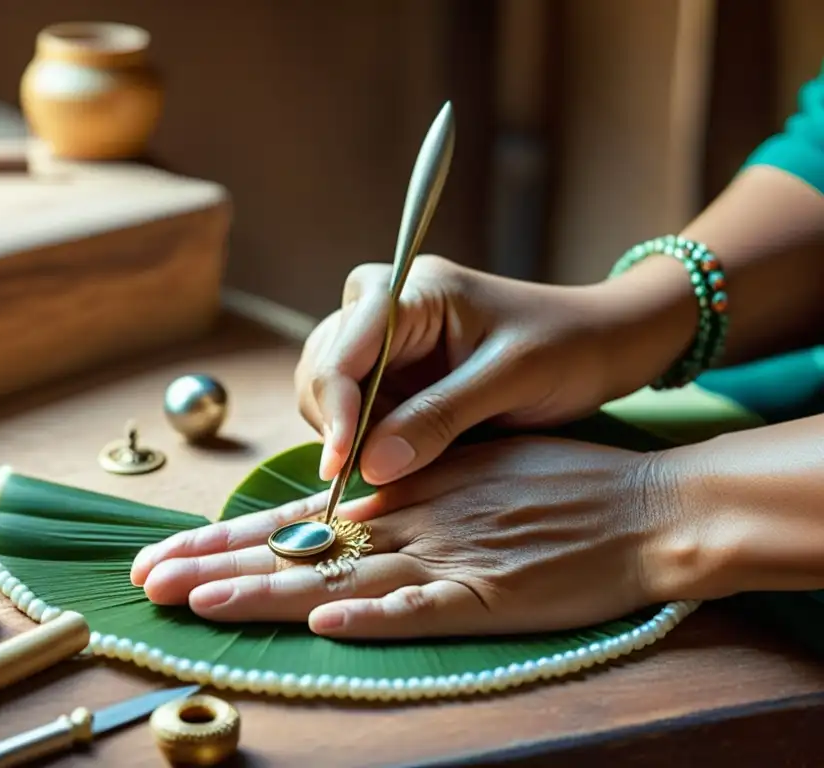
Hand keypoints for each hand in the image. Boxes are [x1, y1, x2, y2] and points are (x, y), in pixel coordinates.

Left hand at [131, 437, 697, 638]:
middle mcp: (412, 520)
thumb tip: (342, 505)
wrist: (642, 507)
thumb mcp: (468, 471)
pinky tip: (326, 620)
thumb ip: (405, 491)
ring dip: (268, 588)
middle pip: (300, 547)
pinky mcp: (492, 594)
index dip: (228, 537)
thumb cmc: (559, 487)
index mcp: (404, 492)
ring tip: (200, 601)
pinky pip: (424, 608)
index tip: (167, 551)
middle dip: (218, 565)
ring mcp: (450, 556)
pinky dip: (375, 613)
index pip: (297, 516)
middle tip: (149, 582)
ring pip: (341, 573)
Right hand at [297, 255, 683, 487]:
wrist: (602, 343)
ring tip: (397, 468)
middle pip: (324, 371)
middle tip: (369, 479)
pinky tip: (399, 462)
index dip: (335, 409)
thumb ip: (440, 417)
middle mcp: (384, 306)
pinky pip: (356, 411)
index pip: (345, 350)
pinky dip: (366, 442)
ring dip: (350, 437)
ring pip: (331, 394)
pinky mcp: (393, 371)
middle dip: (337, 426)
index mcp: (413, 290)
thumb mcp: (511, 379)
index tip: (341, 467)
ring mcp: (385, 339)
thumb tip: (370, 465)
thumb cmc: (568, 346)